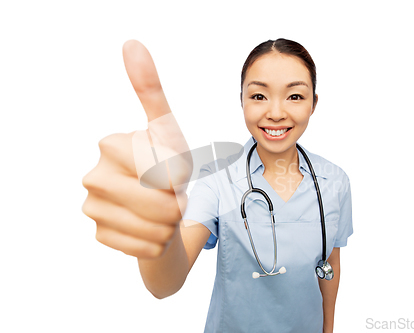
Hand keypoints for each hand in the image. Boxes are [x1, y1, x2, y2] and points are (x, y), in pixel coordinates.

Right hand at [82, 40, 191, 257]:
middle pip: (160, 201)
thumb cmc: (166, 166)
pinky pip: (145, 247)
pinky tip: (150, 229)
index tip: (173, 172)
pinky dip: (158, 242)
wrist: (157, 207)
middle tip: (170, 196)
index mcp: (110, 144)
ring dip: (170, 224)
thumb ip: (151, 89)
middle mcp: (93, 175)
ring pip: (155, 228)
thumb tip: (131, 43)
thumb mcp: (167, 130)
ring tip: (162, 212)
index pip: (166, 170)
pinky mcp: (99, 235)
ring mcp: (92, 208)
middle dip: (177, 203)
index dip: (181, 175)